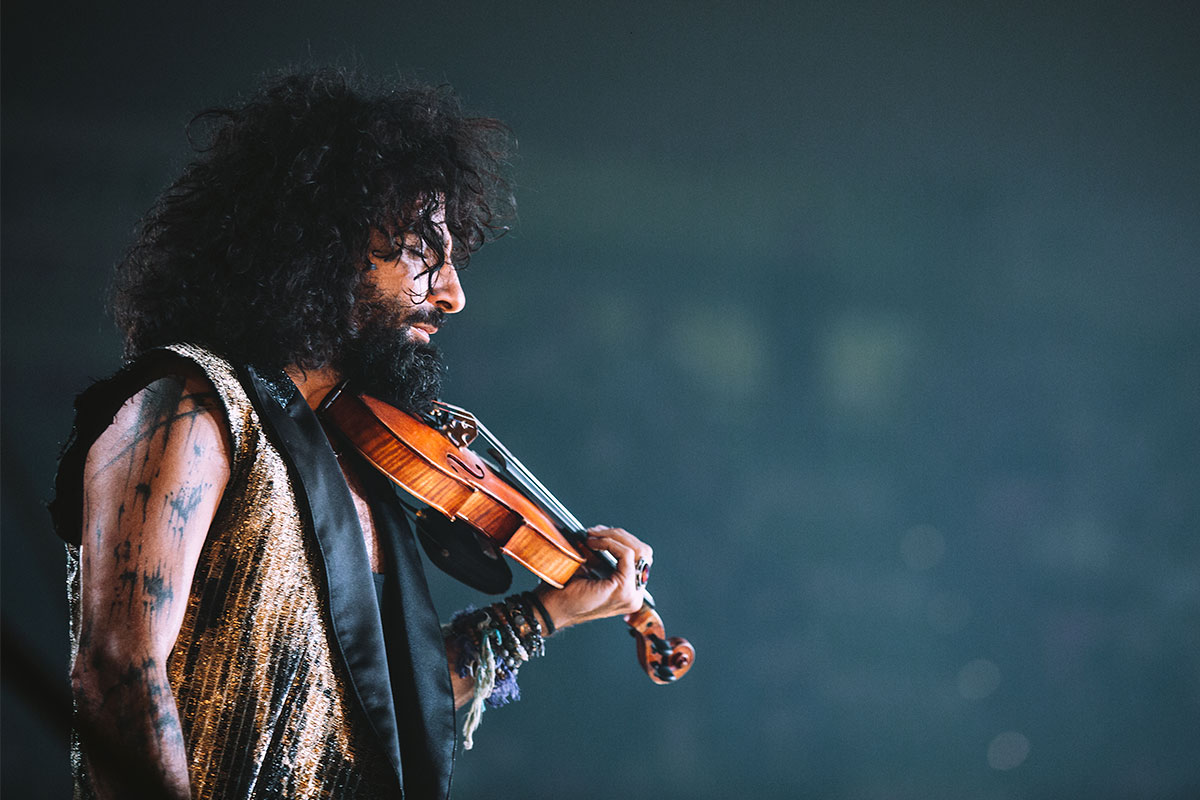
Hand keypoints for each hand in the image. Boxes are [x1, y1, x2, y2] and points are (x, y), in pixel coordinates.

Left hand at [535, 526, 652, 631]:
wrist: (550, 608)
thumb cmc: (564, 590)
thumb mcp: (590, 567)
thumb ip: (604, 554)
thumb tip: (605, 531)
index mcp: (628, 590)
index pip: (640, 556)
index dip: (620, 539)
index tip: (596, 533)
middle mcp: (634, 594)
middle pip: (644, 552)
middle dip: (619, 535)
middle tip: (595, 532)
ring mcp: (631, 594)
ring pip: (638, 551)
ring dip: (614, 537)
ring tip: (592, 537)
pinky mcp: (624, 590)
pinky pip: (627, 555)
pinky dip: (610, 543)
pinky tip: (593, 543)